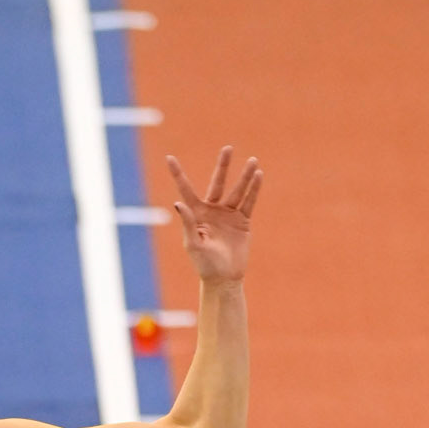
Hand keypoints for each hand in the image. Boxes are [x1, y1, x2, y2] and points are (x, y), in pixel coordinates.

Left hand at [166, 147, 261, 284]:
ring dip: (245, 176)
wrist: (224, 279)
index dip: (178, 174)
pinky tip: (259, 175)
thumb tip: (178, 203)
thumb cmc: (204, 264)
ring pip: (237, 190)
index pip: (186, 190)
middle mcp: (212, 210)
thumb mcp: (193, 244)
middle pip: (218, 183)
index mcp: (196, 214)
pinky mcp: (242, 221)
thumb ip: (188, 222)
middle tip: (228, 148)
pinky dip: (254, 189)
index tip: (169, 158)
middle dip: (223, 166)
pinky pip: (249, 201)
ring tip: (253, 161)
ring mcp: (228, 214)